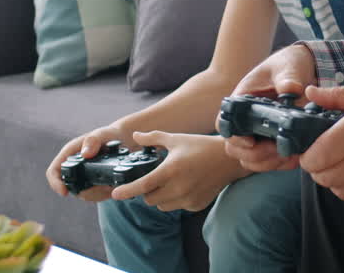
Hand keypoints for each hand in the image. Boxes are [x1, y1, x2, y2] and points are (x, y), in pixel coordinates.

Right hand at [45, 125, 127, 201]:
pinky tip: (114, 186)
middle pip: (71, 188)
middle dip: (86, 192)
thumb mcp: (102, 134)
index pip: (54, 172)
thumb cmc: (108, 134)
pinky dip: (104, 194)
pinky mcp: (94, 184)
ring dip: (97, 194)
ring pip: (84, 194)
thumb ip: (93, 141)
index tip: (64, 192)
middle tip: (104, 187)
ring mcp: (83, 177)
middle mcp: (74, 167)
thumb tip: (85, 154)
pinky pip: (95, 195)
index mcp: (69, 154)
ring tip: (111, 185)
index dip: (55, 183)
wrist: (122, 139)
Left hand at [110, 132, 246, 211]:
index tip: (115, 194)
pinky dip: (175, 199)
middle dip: (146, 191)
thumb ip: (153, 138)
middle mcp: (178, 187)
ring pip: (162, 205)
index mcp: (171, 170)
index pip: (143, 185)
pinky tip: (184, 186)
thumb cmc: (201, 146)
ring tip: (169, 182)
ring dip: (159, 197)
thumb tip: (135, 136)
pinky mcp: (195, 205)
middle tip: (153, 179)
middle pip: (149, 199)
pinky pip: (177, 207)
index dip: (127, 191)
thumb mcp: (176, 139)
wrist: (228, 160)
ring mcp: (187, 198)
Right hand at [221, 44, 318, 171]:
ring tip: (288, 155)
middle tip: (276, 149)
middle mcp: (245, 120)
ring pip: (249, 160)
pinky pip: (268, 162)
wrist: (299, 71)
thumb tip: (291, 90)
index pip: (225, 122)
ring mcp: (257, 133)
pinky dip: (280, 165)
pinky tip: (295, 157)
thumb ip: (288, 78)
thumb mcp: (288, 67)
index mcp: (241, 100)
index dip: (233, 136)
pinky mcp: (271, 142)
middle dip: (254, 154)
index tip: (251, 141)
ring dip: (267, 163)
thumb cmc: (287, 65)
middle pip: (234, 148)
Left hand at [298, 83, 343, 202]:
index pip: (320, 155)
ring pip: (342, 191)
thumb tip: (310, 92)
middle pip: (327, 177)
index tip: (308, 150)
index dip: (307, 157)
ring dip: (334, 181)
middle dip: (317, 169)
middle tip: (321, 157)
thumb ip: (338, 96)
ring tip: (338, 165)